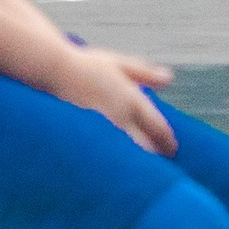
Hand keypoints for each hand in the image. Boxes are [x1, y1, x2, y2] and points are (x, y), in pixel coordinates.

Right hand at [54, 48, 175, 155]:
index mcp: (131, 100)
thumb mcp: (119, 63)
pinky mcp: (90, 138)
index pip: (157, 127)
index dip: (167, 140)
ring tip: (147, 166)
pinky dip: (121, 159)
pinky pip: (112, 153)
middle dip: (157, 154)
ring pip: (129, 153)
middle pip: (146, 146)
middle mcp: (121, 118)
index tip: (173, 149)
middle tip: (165, 161)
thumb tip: (168, 78)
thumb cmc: (87, 66)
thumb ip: (144, 73)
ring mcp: (105, 130)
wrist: (55, 74)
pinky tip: (121, 162)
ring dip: (140, 158)